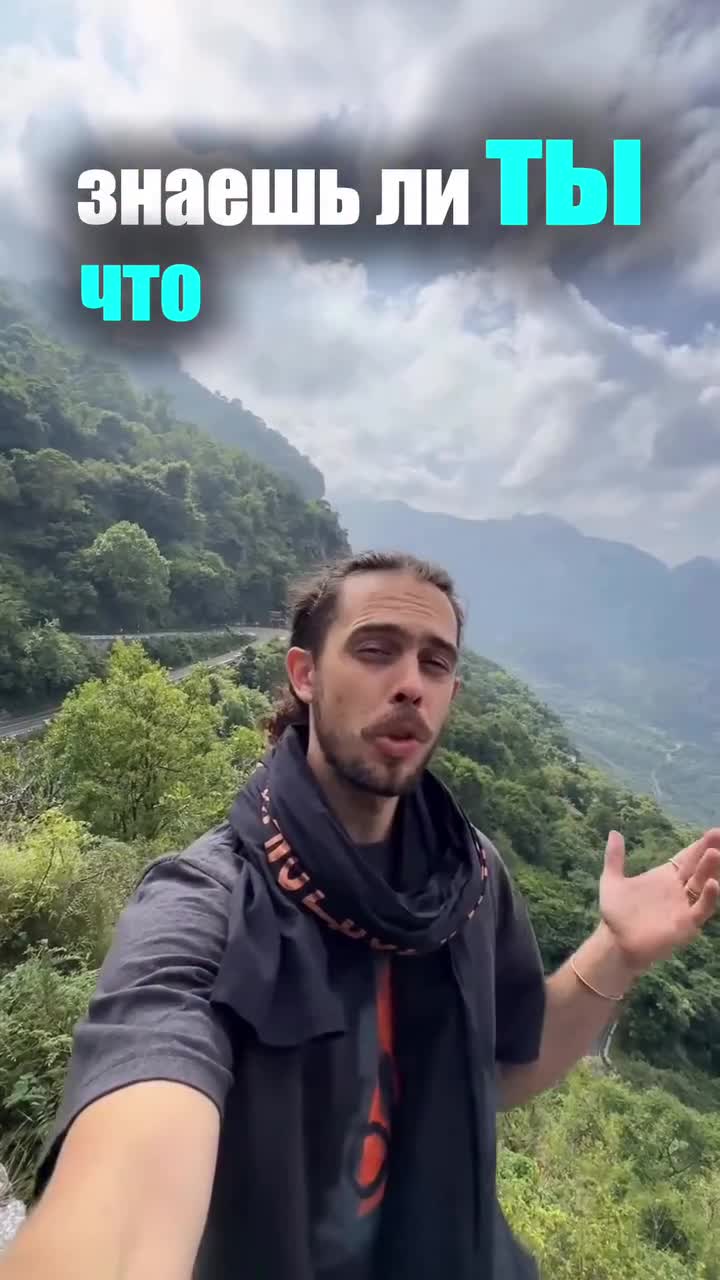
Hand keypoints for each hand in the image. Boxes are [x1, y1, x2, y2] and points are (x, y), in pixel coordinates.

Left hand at [598, 828, 719, 972]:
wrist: (615, 942)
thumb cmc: (616, 914)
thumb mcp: (612, 881)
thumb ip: (614, 857)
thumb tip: (614, 832)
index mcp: (666, 877)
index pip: (687, 858)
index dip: (699, 845)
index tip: (714, 831)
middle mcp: (679, 890)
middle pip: (699, 867)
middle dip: (710, 851)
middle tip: (719, 834)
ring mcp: (684, 906)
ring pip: (702, 885)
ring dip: (710, 869)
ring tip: (716, 853)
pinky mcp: (686, 924)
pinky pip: (701, 909)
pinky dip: (709, 897)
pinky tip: (712, 884)